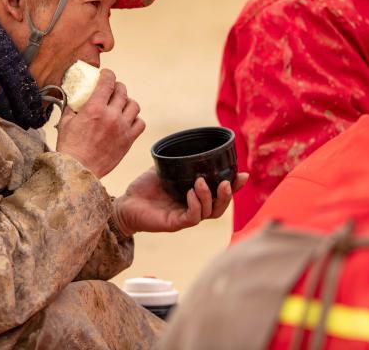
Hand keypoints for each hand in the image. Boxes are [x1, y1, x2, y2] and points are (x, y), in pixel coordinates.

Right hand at [56, 69, 144, 177]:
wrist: (79, 170)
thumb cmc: (70, 148)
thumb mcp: (65, 122)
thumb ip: (72, 107)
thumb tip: (74, 98)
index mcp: (95, 108)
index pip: (108, 82)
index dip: (108, 75)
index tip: (106, 75)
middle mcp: (112, 116)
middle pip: (122, 91)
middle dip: (117, 87)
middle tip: (112, 90)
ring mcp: (122, 128)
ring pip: (134, 105)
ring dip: (127, 102)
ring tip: (121, 105)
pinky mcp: (128, 140)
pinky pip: (140, 123)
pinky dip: (135, 119)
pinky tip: (128, 121)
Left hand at [112, 168, 248, 235]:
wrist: (125, 203)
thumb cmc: (145, 188)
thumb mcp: (165, 169)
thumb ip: (178, 161)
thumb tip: (192, 144)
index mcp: (196, 195)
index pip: (220, 193)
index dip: (234, 186)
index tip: (243, 174)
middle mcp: (194, 207)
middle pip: (220, 206)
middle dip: (228, 195)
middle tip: (227, 182)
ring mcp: (185, 217)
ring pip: (209, 213)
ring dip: (209, 196)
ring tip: (201, 182)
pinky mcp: (174, 223)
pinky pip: (192, 218)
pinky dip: (195, 205)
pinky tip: (190, 194)